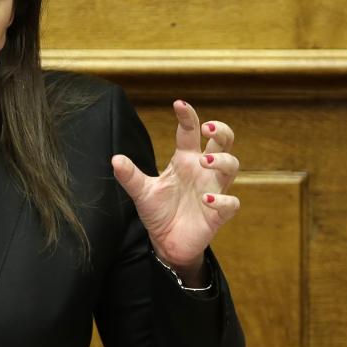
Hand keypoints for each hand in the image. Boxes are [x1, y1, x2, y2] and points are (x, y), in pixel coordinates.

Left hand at [111, 100, 239, 282]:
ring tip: (204, 161)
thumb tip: (115, 159)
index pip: (190, 133)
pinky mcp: (218, 214)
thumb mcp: (141, 192)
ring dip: (221, 160)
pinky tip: (207, 199)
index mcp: (185, 161)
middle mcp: (202, 171)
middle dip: (222, 131)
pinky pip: (231, 203)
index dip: (188, 117)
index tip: (179, 104)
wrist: (166, 242)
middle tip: (208, 128)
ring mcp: (213, 190)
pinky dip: (222, 200)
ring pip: (232, 167)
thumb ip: (130, 176)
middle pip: (223, 143)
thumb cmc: (158, 212)